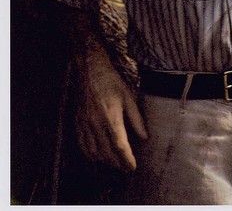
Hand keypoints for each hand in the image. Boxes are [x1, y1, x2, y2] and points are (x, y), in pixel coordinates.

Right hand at [75, 49, 147, 171]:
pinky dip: (91, 154)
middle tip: (126, 167)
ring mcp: (85, 125)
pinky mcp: (78, 124)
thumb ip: (136, 118)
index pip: (119, 146)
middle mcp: (97, 124)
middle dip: (118, 164)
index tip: (132, 167)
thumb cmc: (111, 82)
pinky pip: (83, 146)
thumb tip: (144, 137)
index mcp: (111, 117)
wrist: (90, 71)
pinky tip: (98, 155)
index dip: (126, 160)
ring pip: (94, 152)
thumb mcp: (128, 97)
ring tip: (115, 162)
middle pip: (107, 153)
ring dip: (105, 161)